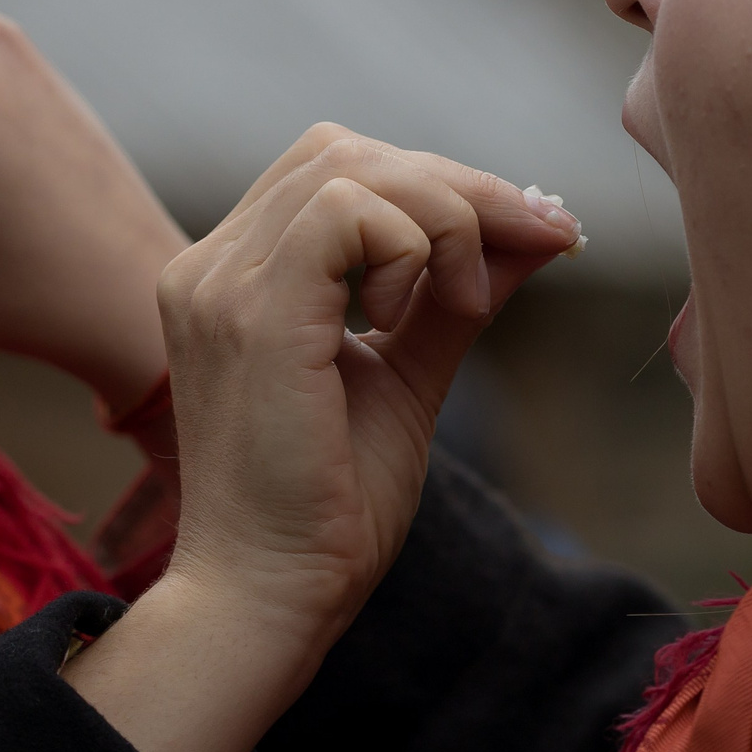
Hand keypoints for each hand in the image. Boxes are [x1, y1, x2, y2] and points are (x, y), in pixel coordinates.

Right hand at [65, 125, 581, 751]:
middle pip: (346, 152)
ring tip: (465, 302)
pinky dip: (412, 244)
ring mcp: (221, 283)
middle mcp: (212, 267)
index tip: (535, 232)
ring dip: (445, 217)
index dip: (441, 185)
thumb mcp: (408, 380)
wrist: (270, 599)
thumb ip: (455, 302)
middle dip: (458, 188)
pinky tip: (417, 316)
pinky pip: (347, 212)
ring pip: (352, 167)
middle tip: (538, 239)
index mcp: (234, 279)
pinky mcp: (252, 313)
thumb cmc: (328, 511)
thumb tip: (538, 230)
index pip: (336, 171)